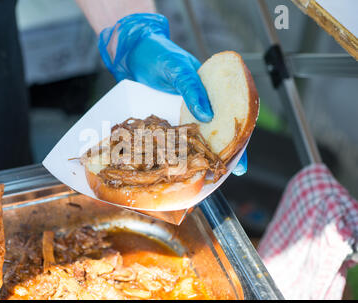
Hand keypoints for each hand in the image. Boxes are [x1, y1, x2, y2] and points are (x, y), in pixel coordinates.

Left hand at [98, 13, 246, 174]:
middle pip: (212, 138)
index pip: (230, 123)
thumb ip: (192, 88)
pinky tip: (168, 166)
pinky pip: (167, 140)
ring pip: (190, 143)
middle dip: (214, 159)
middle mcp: (197, 110)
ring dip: (191, 160)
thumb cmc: (160, 55)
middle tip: (216, 179)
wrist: (132, 53)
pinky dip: (169, 153)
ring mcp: (178, 118)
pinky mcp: (161, 121)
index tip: (239, 168)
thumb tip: (206, 116)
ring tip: (194, 180)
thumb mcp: (178, 68)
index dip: (237, 146)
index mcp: (211, 96)